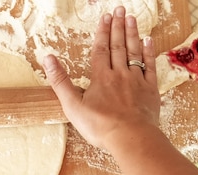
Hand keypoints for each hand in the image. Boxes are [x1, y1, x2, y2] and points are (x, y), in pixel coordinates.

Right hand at [43, 6, 159, 151]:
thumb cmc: (100, 126)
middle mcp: (119, 74)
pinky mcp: (150, 90)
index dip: (102, 32)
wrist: (130, 138)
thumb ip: (60, 81)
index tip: (105, 17)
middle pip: (118, 46)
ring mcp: (136, 81)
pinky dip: (149, 53)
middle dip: (118, 27)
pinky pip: (150, 66)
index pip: (101, 50)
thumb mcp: (72, 106)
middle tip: (119, 10)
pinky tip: (148, 41)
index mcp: (101, 78)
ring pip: (134, 52)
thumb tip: (47, 59)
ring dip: (133, 34)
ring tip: (131, 18)